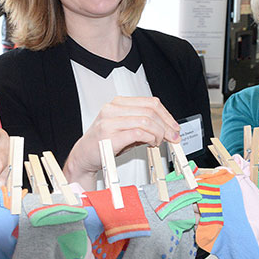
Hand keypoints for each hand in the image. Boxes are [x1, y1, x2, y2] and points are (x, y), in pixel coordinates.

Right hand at [63, 96, 180, 188]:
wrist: (83, 156)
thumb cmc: (104, 142)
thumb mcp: (125, 128)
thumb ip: (143, 125)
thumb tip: (167, 128)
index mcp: (118, 103)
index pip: (150, 102)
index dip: (166, 115)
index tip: (174, 126)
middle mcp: (112, 109)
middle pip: (150, 111)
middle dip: (166, 126)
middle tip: (173, 137)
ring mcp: (109, 122)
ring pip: (145, 121)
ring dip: (158, 133)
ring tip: (158, 142)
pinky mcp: (109, 136)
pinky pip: (138, 133)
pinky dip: (149, 138)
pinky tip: (151, 143)